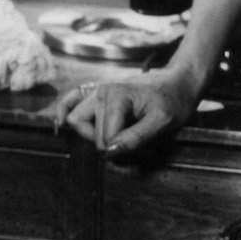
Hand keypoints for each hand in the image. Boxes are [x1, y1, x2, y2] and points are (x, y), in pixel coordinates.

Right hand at [50, 68, 199, 158]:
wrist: (178, 83)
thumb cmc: (173, 102)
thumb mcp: (162, 123)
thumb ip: (136, 138)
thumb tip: (109, 153)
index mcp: (116, 97)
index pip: (105, 139)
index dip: (120, 153)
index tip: (137, 156)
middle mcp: (101, 92)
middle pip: (89, 132)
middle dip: (106, 146)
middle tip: (128, 150)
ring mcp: (96, 92)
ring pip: (75, 120)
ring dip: (89, 134)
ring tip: (111, 140)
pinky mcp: (96, 94)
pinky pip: (70, 101)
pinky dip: (65, 112)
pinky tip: (62, 126)